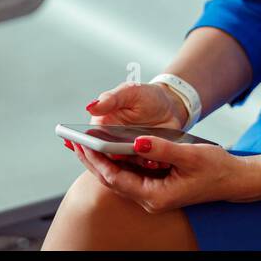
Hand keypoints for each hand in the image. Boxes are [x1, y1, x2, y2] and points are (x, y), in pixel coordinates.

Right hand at [60, 81, 186, 171]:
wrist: (170, 106)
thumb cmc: (146, 96)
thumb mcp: (130, 92)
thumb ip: (110, 99)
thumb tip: (91, 106)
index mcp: (101, 125)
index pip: (93, 141)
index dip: (98, 147)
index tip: (108, 147)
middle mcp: (111, 142)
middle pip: (108, 158)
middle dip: (120, 158)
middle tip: (130, 153)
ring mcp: (127, 154)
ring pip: (126, 167)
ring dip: (136, 164)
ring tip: (150, 160)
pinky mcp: (142, 161)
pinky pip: (142, 168)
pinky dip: (149, 166)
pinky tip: (159, 162)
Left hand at [72, 134, 260, 211]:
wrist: (234, 179)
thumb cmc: (216, 168)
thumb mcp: (188, 155)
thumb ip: (160, 149)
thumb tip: (136, 143)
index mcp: (156, 196)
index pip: (116, 179)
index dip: (97, 161)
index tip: (83, 144)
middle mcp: (151, 199)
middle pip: (112, 180)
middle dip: (92, 161)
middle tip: (74, 142)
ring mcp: (153, 195)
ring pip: (119, 178)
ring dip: (102, 161)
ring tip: (84, 143)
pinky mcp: (156, 187)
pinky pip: (129, 175)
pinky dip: (116, 162)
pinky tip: (107, 149)